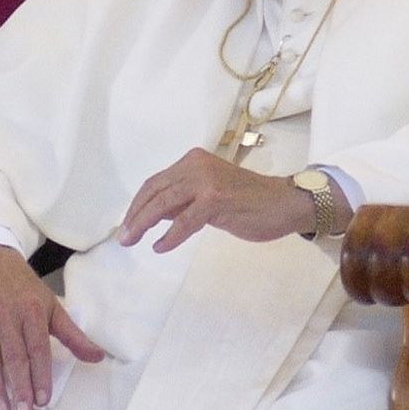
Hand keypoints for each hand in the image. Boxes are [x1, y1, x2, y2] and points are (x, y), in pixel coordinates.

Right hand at [0, 245, 104, 409]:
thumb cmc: (22, 285)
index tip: (43, 399)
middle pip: (13, 357)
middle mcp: (7, 318)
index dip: (40, 374)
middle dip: (18, 386)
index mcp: (32, 312)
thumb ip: (73, 335)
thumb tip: (98, 357)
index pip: (37, 348)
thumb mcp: (51, 304)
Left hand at [120, 149, 327, 251]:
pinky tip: (160, 247)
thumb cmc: (249, 203)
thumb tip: (153, 214)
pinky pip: (184, 221)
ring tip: (132, 241)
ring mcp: (206, 181)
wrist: (285, 203)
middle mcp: (196, 166)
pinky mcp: (215, 199)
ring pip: (164, 204)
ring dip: (143, 224)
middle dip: (135, 216)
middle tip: (123, 237)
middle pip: (155, 191)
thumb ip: (183, 201)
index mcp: (192, 162)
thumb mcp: (209, 196)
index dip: (138, 204)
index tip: (127, 223)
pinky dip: (170, 236)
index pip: (156, 182)